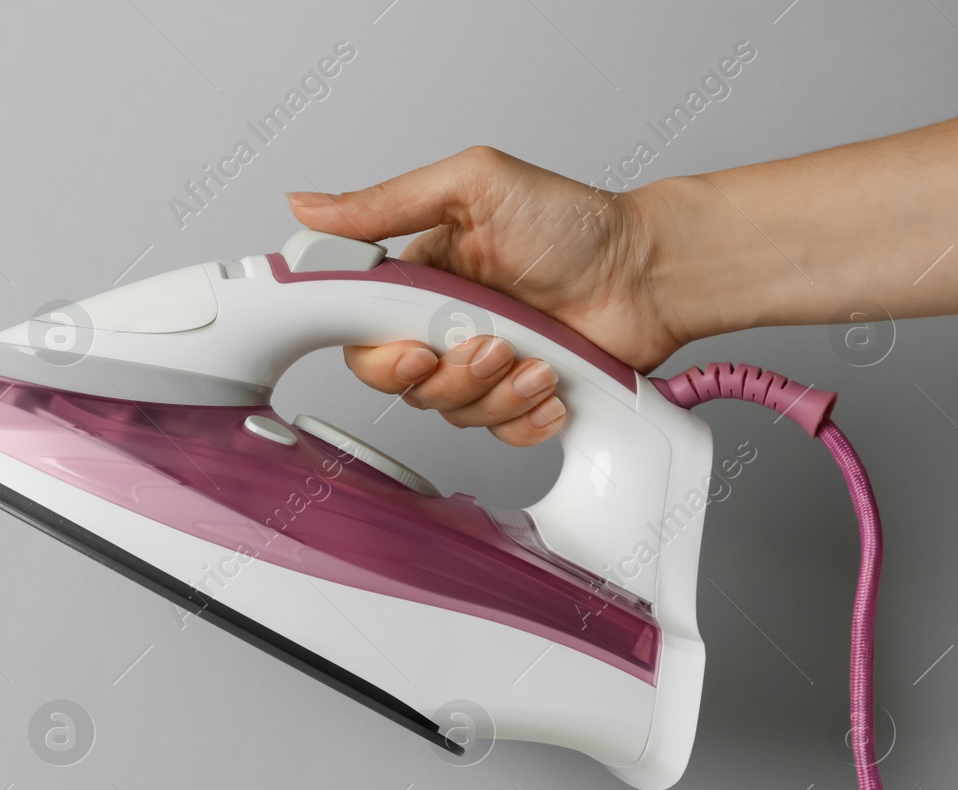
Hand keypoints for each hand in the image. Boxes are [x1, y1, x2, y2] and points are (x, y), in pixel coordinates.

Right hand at [287, 146, 679, 445]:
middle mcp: (444, 325)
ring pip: (451, 411)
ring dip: (497, 391)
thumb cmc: (571, 222)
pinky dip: (525, 418)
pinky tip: (551, 385)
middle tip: (491, 343)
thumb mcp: (472, 186)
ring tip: (536, 356)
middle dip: (448, 374)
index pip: (362, 332)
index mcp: (420, 278)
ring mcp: (482, 365)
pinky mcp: (519, 398)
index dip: (378, 353)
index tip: (412, 348)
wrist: (649, 271)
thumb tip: (308, 207)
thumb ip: (385, 203)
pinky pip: (498, 435)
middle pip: (404, 383)